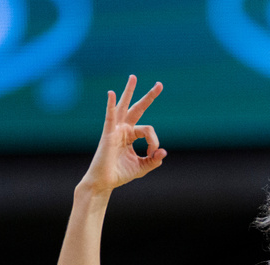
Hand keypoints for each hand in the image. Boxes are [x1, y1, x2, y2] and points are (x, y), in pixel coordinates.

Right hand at [80, 75, 167, 192]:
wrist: (105, 182)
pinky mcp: (108, 134)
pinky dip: (110, 105)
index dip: (154, 141)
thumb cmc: (120, 174)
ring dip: (129, 91)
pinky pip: (110, 117)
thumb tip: (164, 151)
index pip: (149, 130)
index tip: (154, 153)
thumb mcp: (142, 166)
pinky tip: (111, 94)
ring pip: (124, 107)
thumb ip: (154, 160)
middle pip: (137, 108)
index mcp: (131, 135)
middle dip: (149, 97)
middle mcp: (123, 129)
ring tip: (133, 77)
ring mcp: (115, 130)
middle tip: (159, 85)